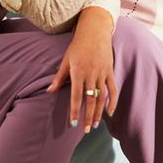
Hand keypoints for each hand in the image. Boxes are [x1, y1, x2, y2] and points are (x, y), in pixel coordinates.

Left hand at [45, 11, 117, 132]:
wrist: (95, 32)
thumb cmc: (77, 46)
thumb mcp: (66, 60)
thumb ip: (59, 77)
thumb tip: (49, 91)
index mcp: (78, 72)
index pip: (76, 96)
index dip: (75, 110)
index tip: (73, 122)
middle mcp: (91, 74)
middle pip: (90, 100)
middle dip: (88, 116)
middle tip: (85, 130)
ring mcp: (102, 73)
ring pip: (101, 97)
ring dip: (98, 112)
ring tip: (95, 125)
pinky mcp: (110, 72)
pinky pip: (113, 89)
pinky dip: (112, 101)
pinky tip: (109, 112)